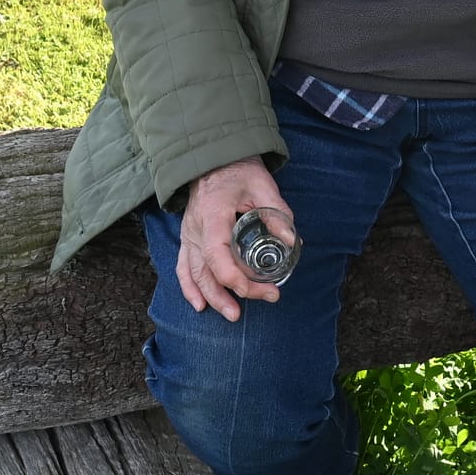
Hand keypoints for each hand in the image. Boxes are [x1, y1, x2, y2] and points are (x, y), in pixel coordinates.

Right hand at [178, 156, 290, 321]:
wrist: (213, 159)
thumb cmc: (238, 170)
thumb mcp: (262, 184)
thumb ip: (276, 212)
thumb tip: (293, 240)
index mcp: (213, 214)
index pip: (217, 253)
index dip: (235, 276)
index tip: (260, 288)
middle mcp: (196, 228)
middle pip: (206, 270)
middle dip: (229, 293)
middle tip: (261, 300)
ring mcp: (188, 235)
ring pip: (194, 273)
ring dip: (212, 297)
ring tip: (233, 315)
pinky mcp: (187, 238)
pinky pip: (183, 268)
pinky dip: (189, 288)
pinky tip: (200, 305)